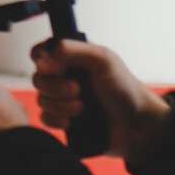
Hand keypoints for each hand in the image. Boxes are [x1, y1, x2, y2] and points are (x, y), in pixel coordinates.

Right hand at [29, 39, 171, 164]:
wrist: (136, 124)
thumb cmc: (124, 88)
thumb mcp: (103, 60)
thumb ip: (71, 50)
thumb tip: (42, 60)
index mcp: (72, 58)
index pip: (40, 53)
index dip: (43, 61)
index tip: (58, 68)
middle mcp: (65, 77)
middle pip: (38, 79)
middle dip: (57, 87)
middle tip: (79, 90)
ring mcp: (63, 100)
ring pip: (42, 100)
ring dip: (61, 106)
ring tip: (83, 108)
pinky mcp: (64, 121)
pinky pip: (45, 120)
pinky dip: (58, 121)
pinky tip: (74, 122)